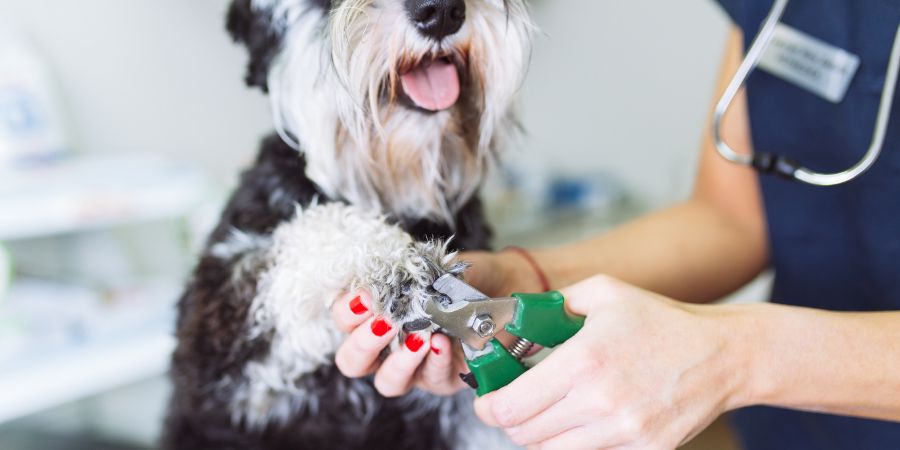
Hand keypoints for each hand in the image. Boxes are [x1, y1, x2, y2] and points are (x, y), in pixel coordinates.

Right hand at [331, 250, 546, 396]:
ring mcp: (415, 368)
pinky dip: (436, 360)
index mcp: (376, 316)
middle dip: (363, 343)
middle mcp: (388, 347)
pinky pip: (433, 378)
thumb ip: (409, 272)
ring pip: (388, 382)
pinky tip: (443, 342)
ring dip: (399, 360)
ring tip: (418, 336)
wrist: (505, 286)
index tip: (364, 296)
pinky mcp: (445, 380)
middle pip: (352, 361)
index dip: (346, 312)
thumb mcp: (432, 267)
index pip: (344, 320)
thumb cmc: (461, 276)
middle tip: (383, 322)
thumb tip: (394, 273)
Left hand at [474, 275, 751, 449]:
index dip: (488, 405)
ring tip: (546, 409)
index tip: (486, 398)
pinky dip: (572, 442)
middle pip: (525, 434)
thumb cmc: (661, 321)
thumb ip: (552, 304)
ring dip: (538, 434)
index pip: (511, 405)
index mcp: (584, 360)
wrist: (723, 354)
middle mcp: (600, 401)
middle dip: (509, 419)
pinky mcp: (643, 449)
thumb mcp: (602, 293)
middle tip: (513, 401)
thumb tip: (514, 320)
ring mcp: (623, 431)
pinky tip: (580, 417)